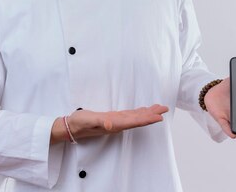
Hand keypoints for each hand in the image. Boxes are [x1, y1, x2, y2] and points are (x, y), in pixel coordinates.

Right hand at [51, 104, 168, 143]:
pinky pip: (129, 115)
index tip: (159, 116)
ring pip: (135, 117)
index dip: (148, 119)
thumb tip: (110, 124)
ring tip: (158, 108)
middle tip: (164, 108)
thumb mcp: (88, 120)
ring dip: (147, 112)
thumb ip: (99, 122)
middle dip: (152, 114)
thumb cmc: (79, 123)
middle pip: (139, 119)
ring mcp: (116, 121)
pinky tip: (143, 110)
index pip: (135, 121)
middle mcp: (118, 124)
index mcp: (115, 124)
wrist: (71, 127)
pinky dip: (138, 112)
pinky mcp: (112, 118)